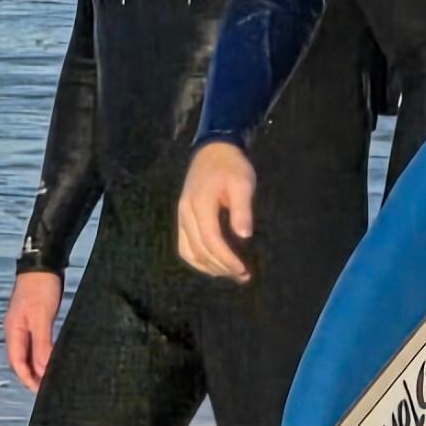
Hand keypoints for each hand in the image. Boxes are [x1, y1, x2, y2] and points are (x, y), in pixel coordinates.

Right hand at [4, 270, 61, 391]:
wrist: (44, 263)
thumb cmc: (40, 287)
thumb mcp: (42, 317)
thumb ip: (41, 344)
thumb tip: (42, 369)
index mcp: (13, 331)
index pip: (17, 363)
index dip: (28, 379)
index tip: (41, 392)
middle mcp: (15, 331)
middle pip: (20, 361)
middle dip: (32, 377)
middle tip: (47, 390)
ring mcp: (24, 325)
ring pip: (28, 353)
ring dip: (37, 366)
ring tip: (50, 378)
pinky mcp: (34, 320)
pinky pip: (35, 344)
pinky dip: (42, 354)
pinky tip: (51, 358)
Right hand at [176, 141, 255, 282]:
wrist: (213, 150)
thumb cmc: (231, 166)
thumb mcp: (242, 183)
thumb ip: (242, 210)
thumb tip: (244, 236)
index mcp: (200, 204)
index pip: (211, 240)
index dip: (226, 259)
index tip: (243, 269)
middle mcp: (186, 213)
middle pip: (200, 250)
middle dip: (221, 267)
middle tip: (243, 276)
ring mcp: (181, 216)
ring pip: (189, 252)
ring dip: (209, 267)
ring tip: (230, 274)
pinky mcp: (182, 218)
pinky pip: (184, 246)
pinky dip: (198, 260)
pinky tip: (214, 265)